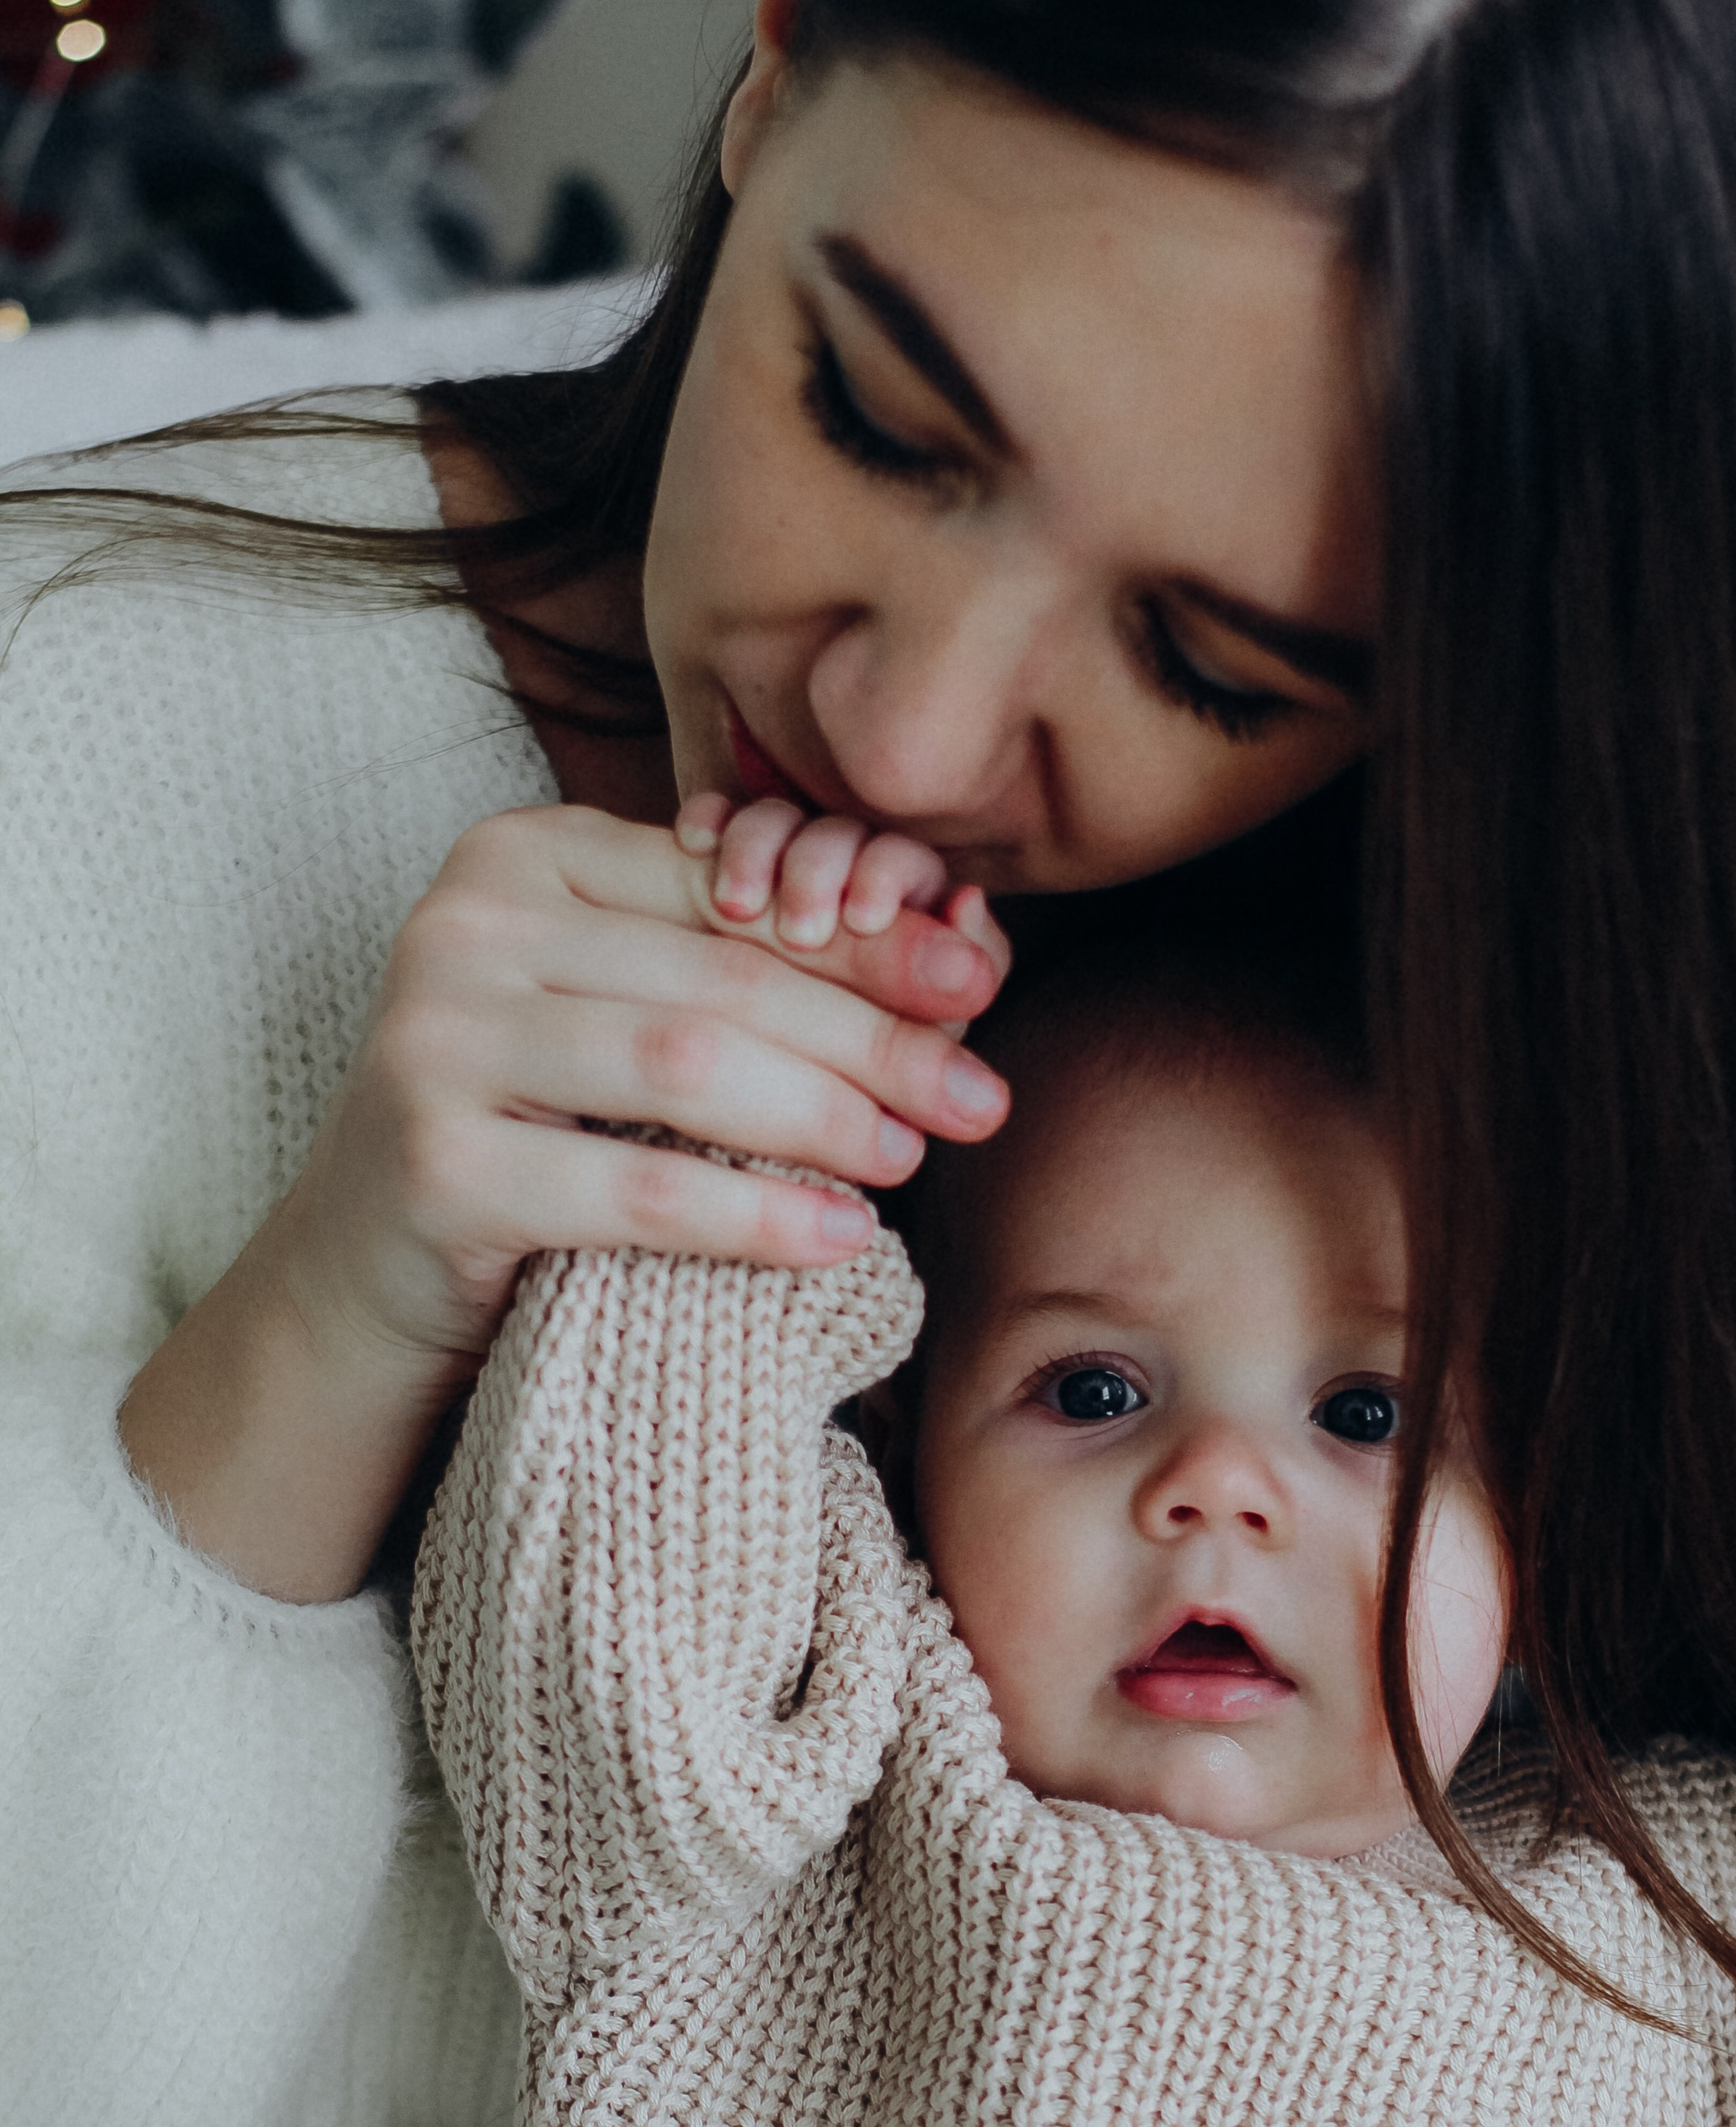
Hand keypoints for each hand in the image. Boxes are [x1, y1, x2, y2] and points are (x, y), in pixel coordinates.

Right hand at [287, 799, 1010, 1355]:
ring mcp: (436, 1040)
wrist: (363, 1271)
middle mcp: (464, 924)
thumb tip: (958, 949)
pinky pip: (636, 1187)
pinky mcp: (435, 1164)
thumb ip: (743, 966)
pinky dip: (755, 1214)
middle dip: (871, 1037)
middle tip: (981, 1097)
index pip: (727, 892)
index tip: (978, 985)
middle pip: (719, 978)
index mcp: (519, 855)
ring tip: (911, 1157)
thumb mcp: (624, 1018)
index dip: (863, 942)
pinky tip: (840, 1237)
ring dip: (825, 1117)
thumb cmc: (533, 1127)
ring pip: (685, 1067)